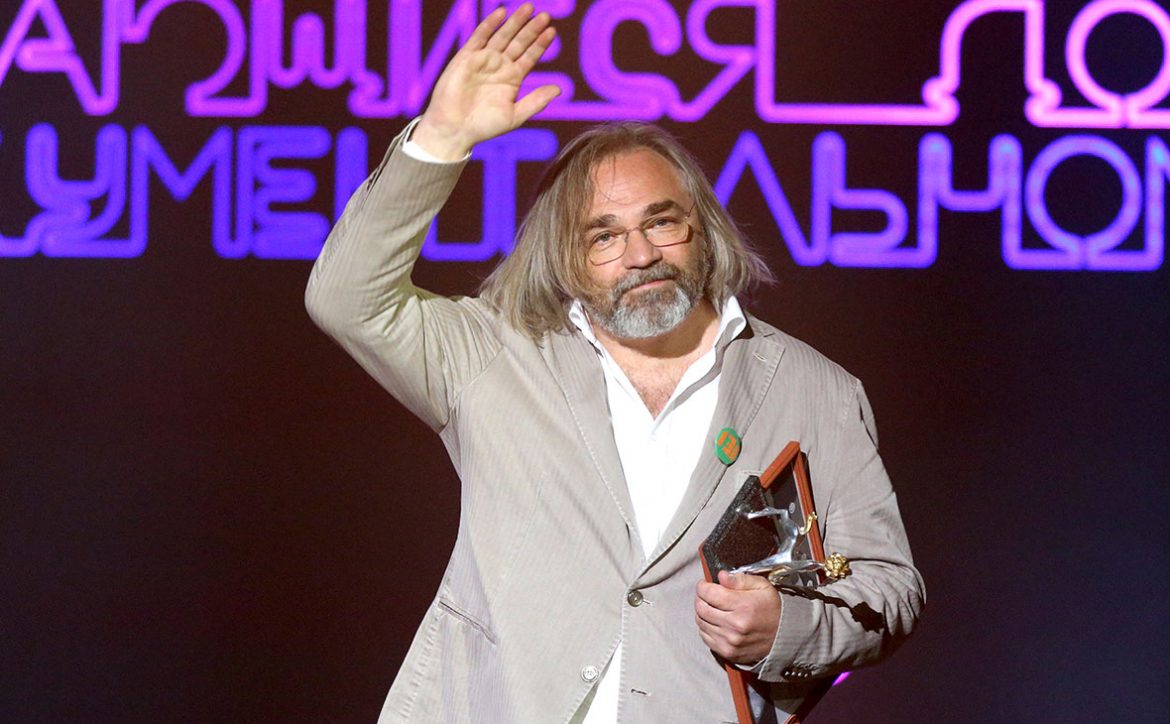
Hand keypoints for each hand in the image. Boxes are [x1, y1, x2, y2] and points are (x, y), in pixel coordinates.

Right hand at [413, 4, 559, 159]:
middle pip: (519, 43)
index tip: (552, 32)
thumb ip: (536, 101)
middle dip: (531, 29)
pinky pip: (480, 37)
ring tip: (528, 8)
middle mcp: (499, 66)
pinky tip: (501, 13)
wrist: (455, 129)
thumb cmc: (484, 126)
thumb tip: (558, 90)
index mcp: (512, 79)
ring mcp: (484, 60)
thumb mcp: (515, 115)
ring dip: (515, 22)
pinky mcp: (467, 57)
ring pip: (502, 36)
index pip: (530, 56)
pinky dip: (490, 25)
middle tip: (545, 16)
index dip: (540, 44)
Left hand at [695, 570, 781, 664]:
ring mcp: (730, 641)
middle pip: (701, 608)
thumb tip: (721, 576)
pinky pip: (705, 637)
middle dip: (700, 598)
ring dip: (702, 613)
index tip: (705, 584)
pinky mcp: (728, 652)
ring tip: (712, 608)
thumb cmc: (773, 609)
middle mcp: (735, 625)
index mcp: (744, 606)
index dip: (703, 586)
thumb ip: (740, 579)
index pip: (708, 593)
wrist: (784, 637)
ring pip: (701, 623)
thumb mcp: (762, 587)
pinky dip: (705, 627)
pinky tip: (715, 622)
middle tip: (707, 595)